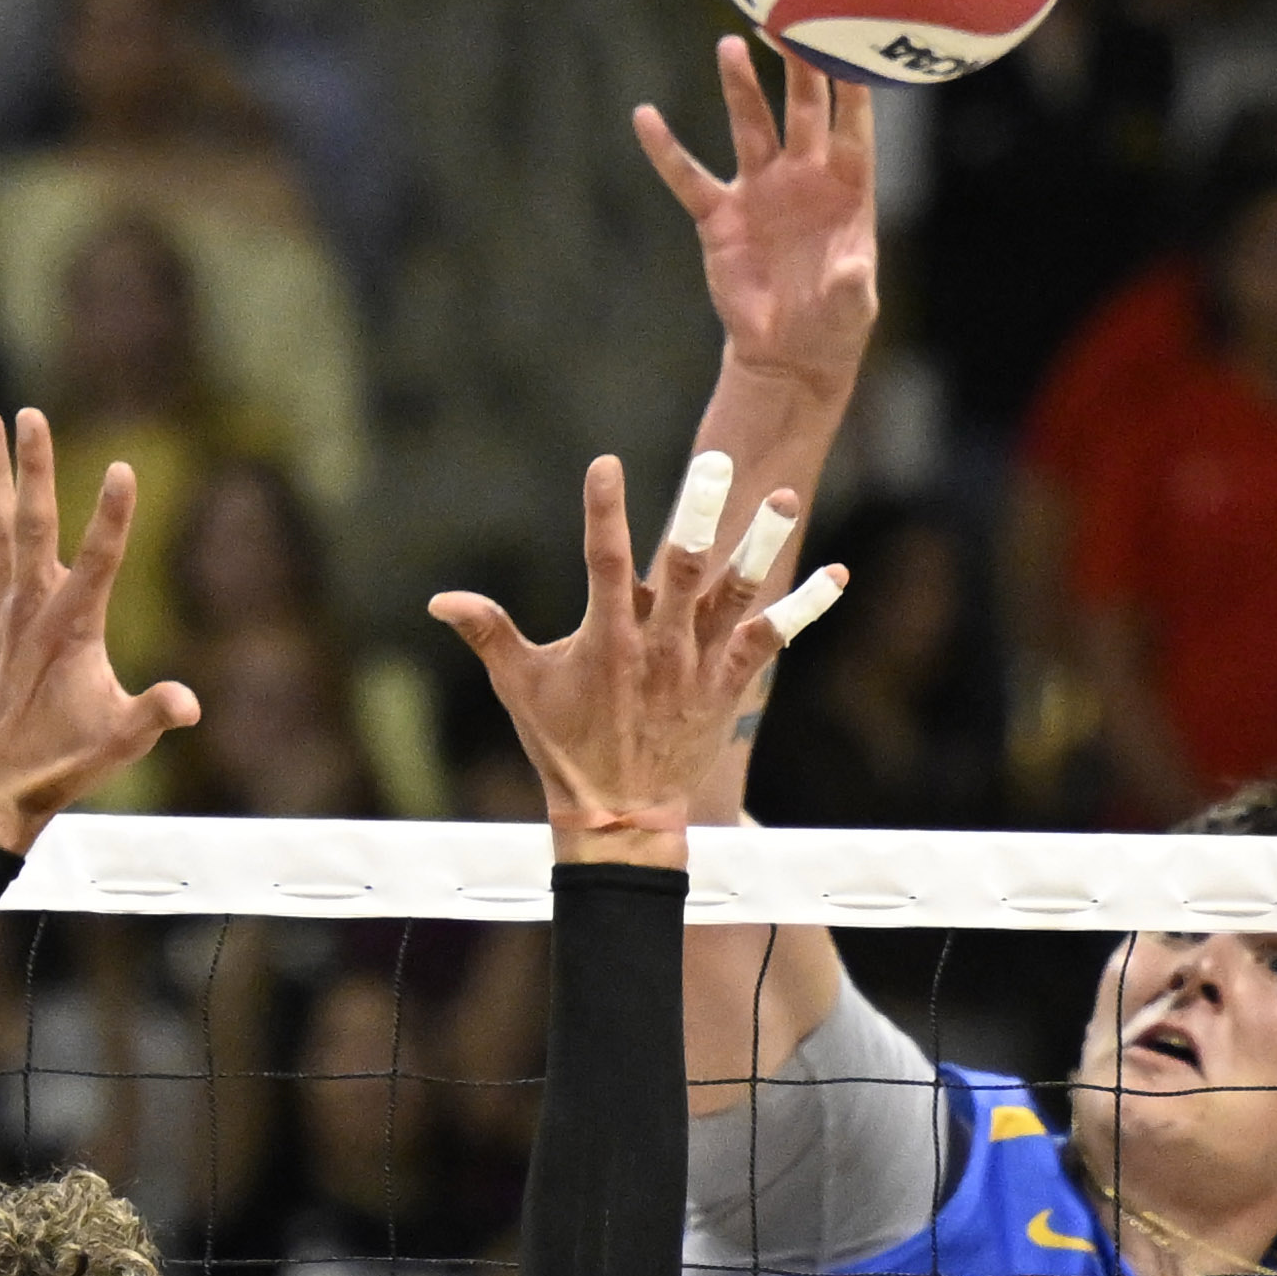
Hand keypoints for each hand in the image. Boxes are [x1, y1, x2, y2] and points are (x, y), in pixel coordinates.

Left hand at [0, 409, 196, 852]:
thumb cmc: (65, 760)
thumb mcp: (121, 742)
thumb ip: (154, 714)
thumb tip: (190, 704)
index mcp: (73, 629)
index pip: (100, 561)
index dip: (114, 516)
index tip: (124, 469)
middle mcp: (31, 606)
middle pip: (34, 523)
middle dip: (34, 467)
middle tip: (29, 413)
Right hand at [432, 452, 831, 860]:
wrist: (622, 814)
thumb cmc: (566, 746)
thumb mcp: (520, 689)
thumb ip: (488, 634)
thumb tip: (439, 600)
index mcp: (607, 638)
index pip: (604, 562)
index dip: (605, 512)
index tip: (606, 463)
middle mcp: (659, 646)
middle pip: (682, 568)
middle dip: (698, 513)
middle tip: (718, 461)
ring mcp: (699, 665)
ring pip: (735, 596)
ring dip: (760, 548)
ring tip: (782, 499)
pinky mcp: (729, 685)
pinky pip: (772, 639)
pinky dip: (805, 608)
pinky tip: (837, 574)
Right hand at [635, 38, 877, 391]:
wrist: (788, 353)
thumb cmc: (833, 324)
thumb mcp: (851, 309)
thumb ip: (851, 286)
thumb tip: (852, 268)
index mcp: (848, 189)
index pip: (853, 128)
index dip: (853, 90)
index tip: (851, 47)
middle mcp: (804, 178)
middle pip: (802, 110)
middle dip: (797, 68)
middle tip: (788, 22)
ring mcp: (760, 191)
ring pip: (750, 128)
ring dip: (740, 88)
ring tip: (730, 45)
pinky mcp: (719, 216)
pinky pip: (688, 177)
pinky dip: (666, 150)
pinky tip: (645, 117)